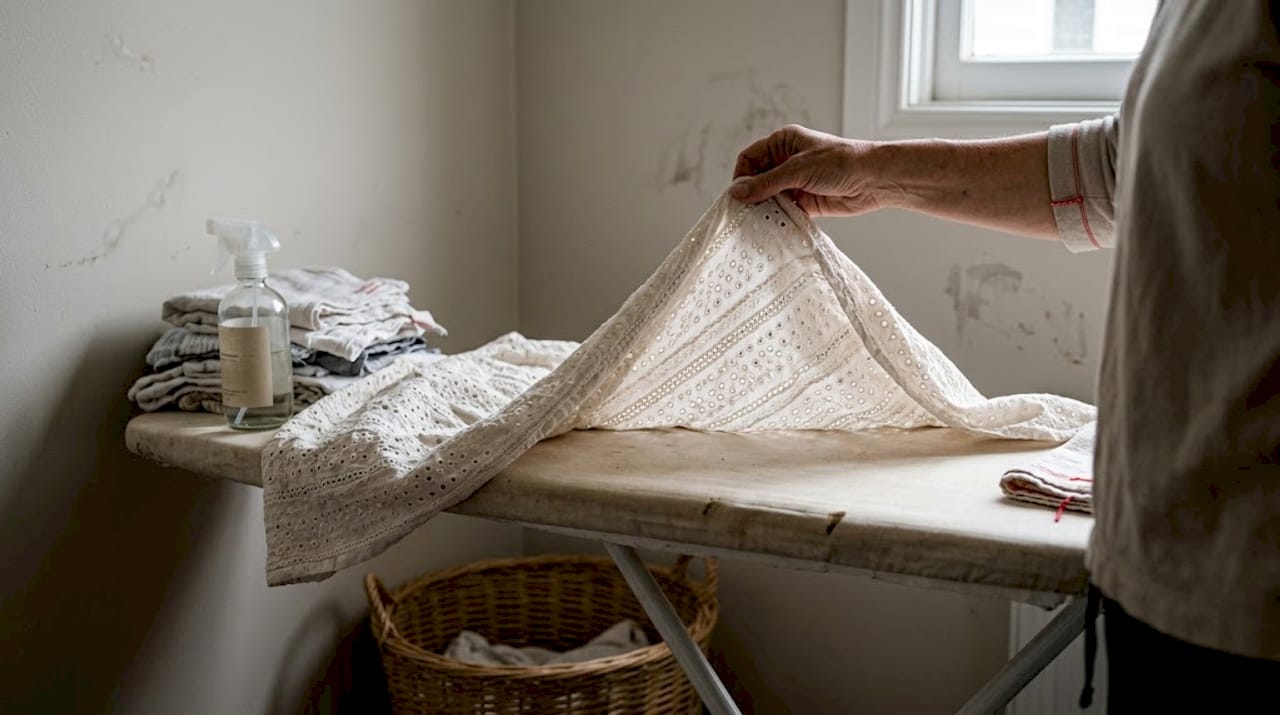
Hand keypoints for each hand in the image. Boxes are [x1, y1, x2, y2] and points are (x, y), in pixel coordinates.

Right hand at [731, 124, 883, 216]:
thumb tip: (737, 192)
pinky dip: (778, 219)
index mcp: (783, 143)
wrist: (874, 180)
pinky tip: (772, 228)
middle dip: (751, 196)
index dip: (741, 176)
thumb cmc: (841, 162)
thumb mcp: (799, 169)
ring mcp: (795, 183)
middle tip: (743, 214)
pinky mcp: (805, 202)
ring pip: (769, 198)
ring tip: (756, 223)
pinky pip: (783, 212)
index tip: (738, 196)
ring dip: (764, 210)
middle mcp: (786, 162)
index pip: (750, 158)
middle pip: (757, 180)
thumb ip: (767, 182)